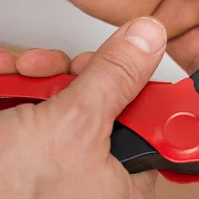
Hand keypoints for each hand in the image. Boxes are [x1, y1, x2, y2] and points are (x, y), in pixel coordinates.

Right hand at [0, 17, 166, 198]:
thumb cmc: (10, 195)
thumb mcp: (72, 126)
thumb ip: (115, 79)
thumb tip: (149, 40)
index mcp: (125, 180)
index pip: (159, 122)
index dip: (147, 83)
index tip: (142, 54)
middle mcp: (98, 171)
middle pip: (111, 100)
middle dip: (82, 74)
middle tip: (70, 70)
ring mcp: (62, 158)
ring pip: (71, 97)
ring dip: (44, 75)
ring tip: (25, 73)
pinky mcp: (30, 148)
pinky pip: (38, 104)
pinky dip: (21, 86)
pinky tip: (8, 80)